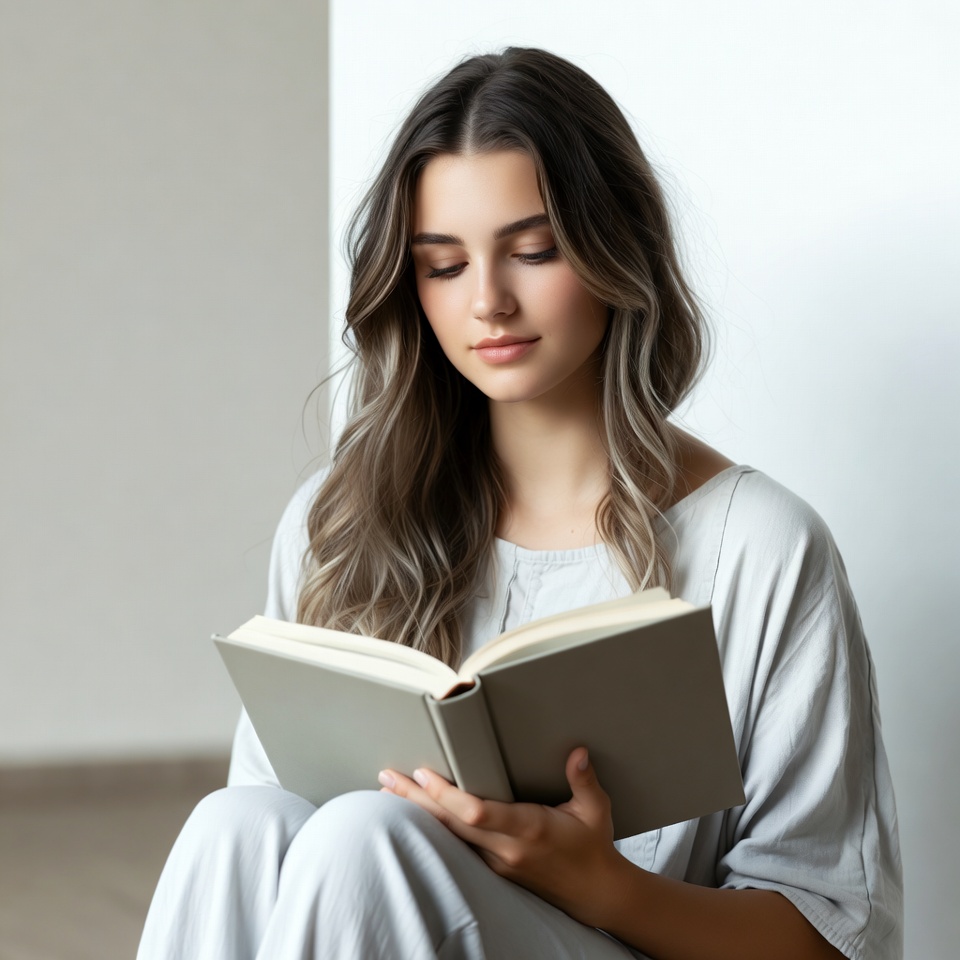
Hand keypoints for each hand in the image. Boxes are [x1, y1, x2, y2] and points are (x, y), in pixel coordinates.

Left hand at [378, 747, 628, 925]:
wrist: (594, 892)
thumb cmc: (593, 846)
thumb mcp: (596, 810)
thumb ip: (584, 779)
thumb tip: (577, 751)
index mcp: (528, 829)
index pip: (476, 813)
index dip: (446, 795)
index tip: (423, 774)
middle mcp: (506, 848)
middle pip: (450, 823)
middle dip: (416, 800)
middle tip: (387, 777)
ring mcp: (497, 862)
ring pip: (448, 836)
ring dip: (419, 814)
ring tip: (389, 791)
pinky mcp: (493, 868)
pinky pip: (457, 845)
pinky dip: (434, 827)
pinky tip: (416, 814)